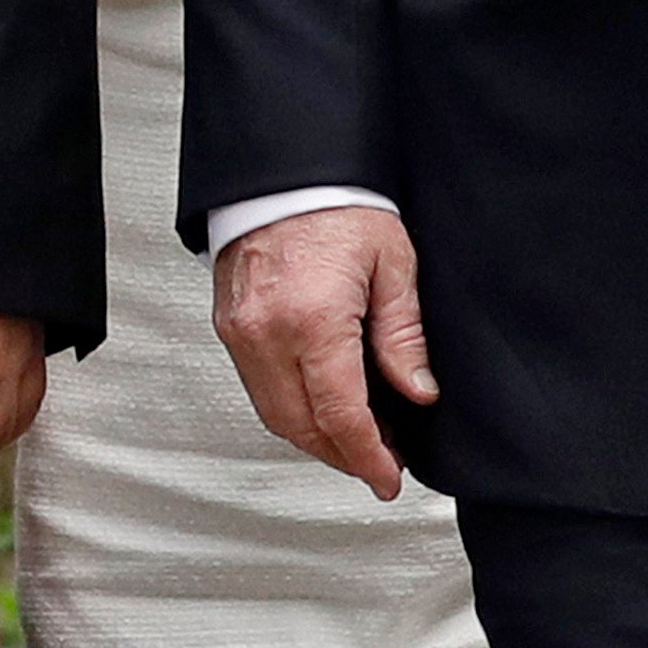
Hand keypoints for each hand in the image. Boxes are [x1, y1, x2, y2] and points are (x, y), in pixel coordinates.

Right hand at [212, 204, 436, 501]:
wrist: (284, 169)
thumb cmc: (337, 204)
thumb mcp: (392, 264)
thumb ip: (404, 336)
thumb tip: (418, 392)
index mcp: (312, 319)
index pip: (340, 415)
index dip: (368, 457)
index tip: (389, 478)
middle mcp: (266, 333)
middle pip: (302, 427)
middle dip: (343, 455)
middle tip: (379, 464)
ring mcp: (240, 332)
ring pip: (274, 415)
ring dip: (315, 437)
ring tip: (356, 439)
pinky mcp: (229, 326)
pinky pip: (257, 388)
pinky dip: (290, 408)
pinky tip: (320, 406)